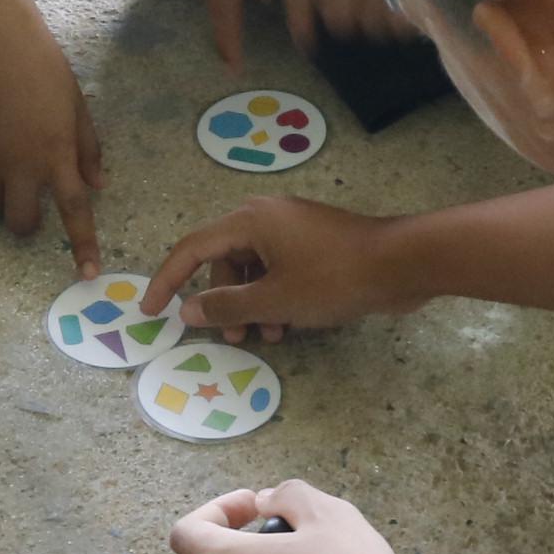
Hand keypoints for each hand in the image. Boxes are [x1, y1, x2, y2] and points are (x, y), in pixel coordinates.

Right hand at [0, 19, 103, 271]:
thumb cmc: (46, 72)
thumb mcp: (79, 109)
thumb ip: (88, 150)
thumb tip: (97, 185)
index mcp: (57, 155)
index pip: (74, 211)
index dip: (82, 246)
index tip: (86, 274)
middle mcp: (21, 165)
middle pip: (20, 224)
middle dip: (25, 225)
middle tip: (28, 204)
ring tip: (3, 180)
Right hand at [144, 197, 402, 339]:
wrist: (403, 263)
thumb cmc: (334, 277)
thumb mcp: (274, 300)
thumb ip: (226, 306)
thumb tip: (188, 310)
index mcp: (250, 220)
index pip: (192, 248)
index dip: (167, 280)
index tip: (151, 311)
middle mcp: (267, 216)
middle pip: (225, 260)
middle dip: (224, 301)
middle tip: (232, 338)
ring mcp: (295, 228)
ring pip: (255, 268)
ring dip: (253, 305)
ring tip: (269, 338)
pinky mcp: (317, 243)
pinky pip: (281, 269)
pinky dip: (277, 296)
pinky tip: (290, 325)